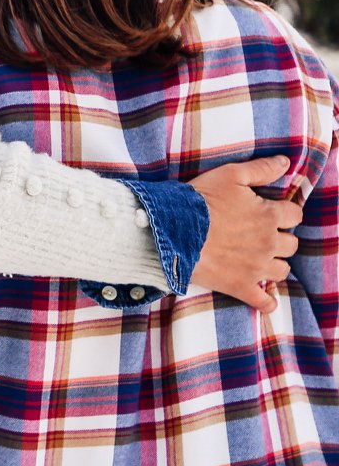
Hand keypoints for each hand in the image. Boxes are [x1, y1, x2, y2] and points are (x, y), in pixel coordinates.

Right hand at [188, 157, 302, 312]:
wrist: (171, 231)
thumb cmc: (199, 201)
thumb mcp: (229, 175)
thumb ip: (261, 168)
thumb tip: (286, 163)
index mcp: (268, 216)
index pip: (294, 215)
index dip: (285, 212)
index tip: (272, 212)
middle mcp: (268, 243)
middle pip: (291, 244)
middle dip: (280, 239)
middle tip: (262, 235)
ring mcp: (255, 267)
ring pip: (281, 270)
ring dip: (274, 264)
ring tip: (260, 260)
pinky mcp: (239, 285)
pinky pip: (261, 300)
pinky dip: (266, 302)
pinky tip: (267, 301)